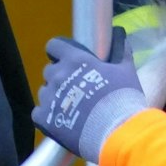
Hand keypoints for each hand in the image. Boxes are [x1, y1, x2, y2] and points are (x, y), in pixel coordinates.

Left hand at [32, 29, 148, 162]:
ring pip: (44, 91)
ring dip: (55, 96)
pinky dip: (48, 115)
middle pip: (50, 71)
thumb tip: (119, 33)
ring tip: (71, 108)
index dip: (58, 51)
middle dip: (60, 76)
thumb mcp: (126, 70)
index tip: (66, 58)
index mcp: (75, 60)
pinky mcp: (44, 118)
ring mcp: (49, 97)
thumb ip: (120, 50)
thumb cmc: (122, 97)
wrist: (116, 132)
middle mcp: (57, 75)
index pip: (54, 46)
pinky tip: (62, 120)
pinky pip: (38, 112)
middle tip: (76, 88)